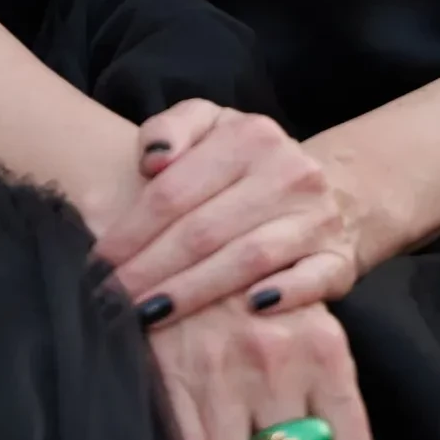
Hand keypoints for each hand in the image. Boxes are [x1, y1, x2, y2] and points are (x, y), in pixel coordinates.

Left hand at [91, 101, 371, 323]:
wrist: (339, 189)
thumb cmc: (251, 163)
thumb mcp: (211, 125)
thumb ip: (171, 128)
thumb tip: (152, 160)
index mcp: (249, 137)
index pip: (175, 190)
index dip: (132, 229)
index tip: (99, 260)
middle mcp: (287, 174)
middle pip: (204, 230)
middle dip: (151, 268)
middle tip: (113, 298)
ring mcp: (317, 219)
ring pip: (246, 258)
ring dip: (195, 291)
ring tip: (151, 314)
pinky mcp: (340, 259)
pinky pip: (313, 280)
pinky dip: (285, 295)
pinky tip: (248, 312)